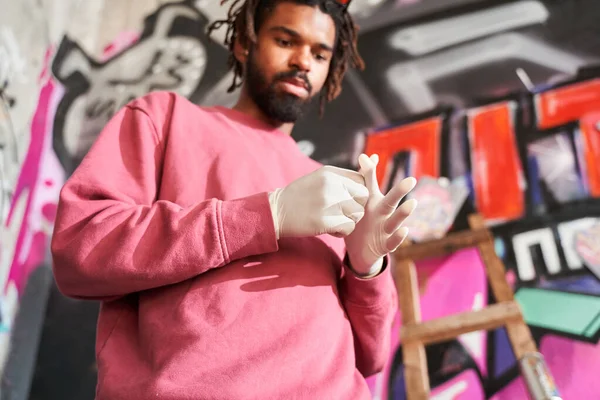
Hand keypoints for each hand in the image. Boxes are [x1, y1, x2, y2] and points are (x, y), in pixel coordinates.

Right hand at [268, 166, 369, 238]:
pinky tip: (330, 229)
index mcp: (330, 173)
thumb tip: (367, 174)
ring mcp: (329, 202)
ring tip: (333, 220)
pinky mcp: (325, 221)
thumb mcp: (318, 179)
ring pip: (358, 213)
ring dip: (349, 220)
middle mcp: (332, 184)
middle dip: (356, 206)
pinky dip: (341, 231)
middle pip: (363, 197)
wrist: (276, 212)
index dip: (358, 193)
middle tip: (342, 212)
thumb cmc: (299, 196)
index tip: (347, 200)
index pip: (361, 180)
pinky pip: (349, 227)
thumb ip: (340, 179)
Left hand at [344, 154, 416, 275]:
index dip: (369, 172)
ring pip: (395, 220)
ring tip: (412, 203)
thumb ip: (361, 182)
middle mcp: (382, 213)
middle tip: (411, 180)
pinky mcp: (385, 245)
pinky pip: (393, 242)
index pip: (371, 185)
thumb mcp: (358, 203)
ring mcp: (385, 229)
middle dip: (399, 191)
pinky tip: (404, 230)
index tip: (365, 158)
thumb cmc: (359, 222)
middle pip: (391, 200)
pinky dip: (399, 237)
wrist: (360, 252)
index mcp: (372, 202)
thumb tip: (364, 156)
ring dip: (403, 213)